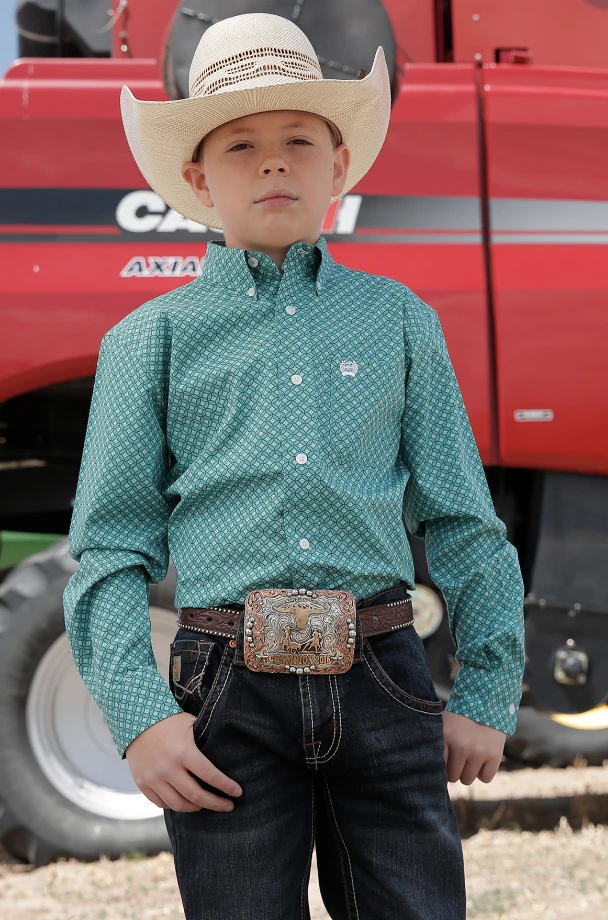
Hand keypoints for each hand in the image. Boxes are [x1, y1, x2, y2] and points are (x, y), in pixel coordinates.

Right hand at [125, 711, 242, 811]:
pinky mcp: (143, 783)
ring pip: (179, 805)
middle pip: (196, 796)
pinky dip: (175, 805)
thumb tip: (225, 754)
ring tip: (205, 805)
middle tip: (228, 806)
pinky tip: (184, 801)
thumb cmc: (169, 721)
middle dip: (216, 804)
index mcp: (184, 752)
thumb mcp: (191, 725)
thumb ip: (204, 741)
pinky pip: (162, 803)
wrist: (136, 720)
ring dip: (196, 808)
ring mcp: (154, 778)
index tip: (238, 793)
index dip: (227, 787)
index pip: (210, 776)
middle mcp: (169, 768)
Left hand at [442, 710, 505, 784]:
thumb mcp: (443, 725)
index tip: (444, 759)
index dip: (441, 765)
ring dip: (468, 772)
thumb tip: (430, 769)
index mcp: (446, 737)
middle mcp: (462, 747)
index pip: (438, 767)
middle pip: (453, 777)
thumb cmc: (460, 719)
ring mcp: (479, 752)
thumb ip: (436, 744)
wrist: (486, 704)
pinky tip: (481, 761)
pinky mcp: (495, 755)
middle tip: (458, 758)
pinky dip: (483, 773)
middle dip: (454, 770)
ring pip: (468, 780)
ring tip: (470, 758)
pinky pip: (485, 778)